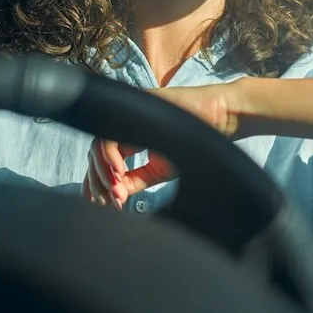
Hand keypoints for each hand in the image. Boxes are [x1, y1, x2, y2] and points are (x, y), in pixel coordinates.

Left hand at [83, 82, 239, 207]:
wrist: (216, 118)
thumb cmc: (192, 141)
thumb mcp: (159, 169)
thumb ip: (136, 180)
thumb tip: (116, 196)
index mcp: (128, 140)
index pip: (102, 161)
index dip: (96, 182)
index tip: (101, 203)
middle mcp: (123, 127)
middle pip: (96, 155)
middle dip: (98, 181)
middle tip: (107, 201)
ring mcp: (126, 117)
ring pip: (99, 146)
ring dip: (103, 172)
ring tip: (115, 191)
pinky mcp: (132, 109)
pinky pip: (111, 134)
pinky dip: (110, 156)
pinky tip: (119, 173)